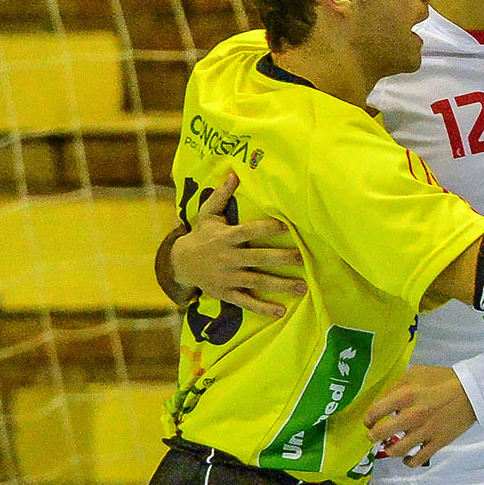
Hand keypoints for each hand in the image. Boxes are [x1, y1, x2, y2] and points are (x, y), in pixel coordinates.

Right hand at [172, 170, 303, 317]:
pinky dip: (263, 308)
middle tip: (304, 257)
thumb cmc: (201, 236)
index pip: (249, 231)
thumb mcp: (207, 215)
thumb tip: (234, 173)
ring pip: (258, 281)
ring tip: (304, 287)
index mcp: (226, 237)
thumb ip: (222, 196)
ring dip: (281, 285)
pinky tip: (281, 311)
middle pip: (259, 258)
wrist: (180, 263)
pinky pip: (246, 302)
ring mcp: (228, 277)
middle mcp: (228, 258)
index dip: (267, 228)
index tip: (287, 225)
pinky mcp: (227, 293)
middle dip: (282, 258)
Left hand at [363, 365, 475, 467]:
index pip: (374, 413)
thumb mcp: (416, 372)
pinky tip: (406, 458)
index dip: (368, 419)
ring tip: (390, 446)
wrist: (472, 391)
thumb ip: (397, 385)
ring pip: (396, 450)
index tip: (369, 421)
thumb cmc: (443, 379)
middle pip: (380, 434)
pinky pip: (417, 460)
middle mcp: (411, 416)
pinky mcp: (437, 443)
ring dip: (389, 450)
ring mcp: (424, 432)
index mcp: (404, 396)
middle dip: (373, 436)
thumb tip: (384, 400)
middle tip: (375, 435)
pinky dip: (408, 462)